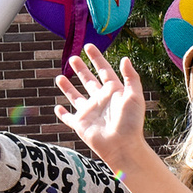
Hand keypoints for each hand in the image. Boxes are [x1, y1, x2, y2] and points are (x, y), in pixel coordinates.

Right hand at [53, 44, 150, 167]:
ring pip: (75, 97)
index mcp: (114, 92)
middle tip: (73, 58)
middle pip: (88, 81)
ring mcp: (89, 112)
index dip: (96, 58)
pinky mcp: (80, 124)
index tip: (88, 46)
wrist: (123, 146)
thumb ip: (131, 77)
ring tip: (60, 77)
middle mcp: (100, 100)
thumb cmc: (131, 122)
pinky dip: (62, 114)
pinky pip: (68, 118)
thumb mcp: (134, 96)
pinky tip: (57, 108)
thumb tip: (125, 58)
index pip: (104, 70)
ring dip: (68, 87)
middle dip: (81, 69)